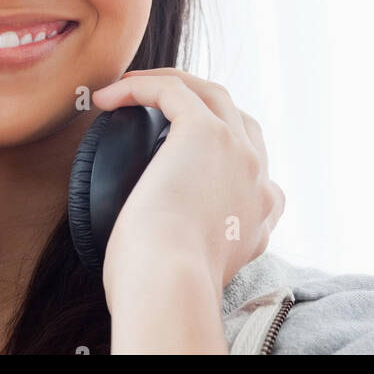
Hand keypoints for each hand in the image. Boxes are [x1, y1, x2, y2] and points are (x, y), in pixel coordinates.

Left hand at [91, 68, 284, 302]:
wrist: (170, 286)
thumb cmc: (164, 290)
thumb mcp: (198, 269)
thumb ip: (199, 249)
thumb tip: (163, 240)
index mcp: (263, 215)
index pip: (254, 167)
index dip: (225, 149)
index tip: (188, 154)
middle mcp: (259, 179)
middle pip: (239, 118)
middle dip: (203, 104)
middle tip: (159, 106)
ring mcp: (237, 151)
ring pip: (211, 93)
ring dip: (172, 83)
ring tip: (131, 87)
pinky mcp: (205, 131)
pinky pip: (174, 90)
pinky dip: (141, 86)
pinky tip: (110, 96)